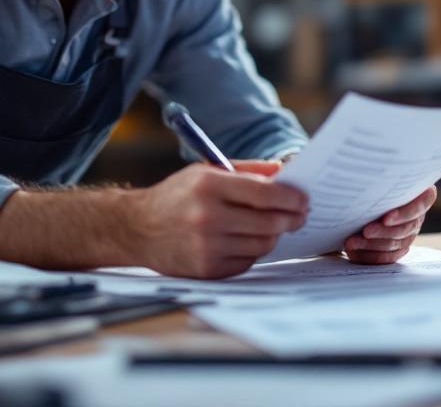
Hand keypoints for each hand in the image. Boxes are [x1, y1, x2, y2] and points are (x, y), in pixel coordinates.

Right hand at [128, 163, 308, 278]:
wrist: (137, 229)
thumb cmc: (176, 196)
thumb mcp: (206, 171)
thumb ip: (248, 170)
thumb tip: (284, 173)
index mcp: (209, 186)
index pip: (264, 194)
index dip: (290, 197)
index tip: (303, 199)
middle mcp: (208, 217)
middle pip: (269, 222)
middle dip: (290, 218)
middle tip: (300, 215)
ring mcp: (207, 246)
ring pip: (262, 244)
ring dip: (273, 235)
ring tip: (274, 226)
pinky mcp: (207, 268)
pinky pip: (247, 261)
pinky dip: (253, 250)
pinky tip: (248, 239)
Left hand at [343, 186, 436, 264]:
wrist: (369, 197)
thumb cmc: (377, 183)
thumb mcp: (381, 179)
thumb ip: (381, 181)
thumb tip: (366, 176)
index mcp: (421, 196)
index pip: (420, 205)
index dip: (404, 214)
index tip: (385, 218)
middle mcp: (417, 217)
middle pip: (405, 228)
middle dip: (383, 232)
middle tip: (365, 231)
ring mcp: (409, 235)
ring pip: (394, 245)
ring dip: (371, 245)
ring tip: (352, 242)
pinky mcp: (397, 249)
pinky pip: (386, 258)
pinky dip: (369, 255)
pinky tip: (354, 251)